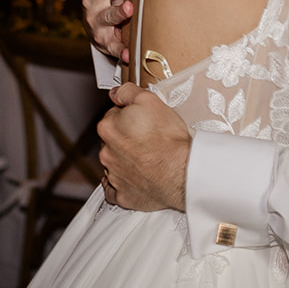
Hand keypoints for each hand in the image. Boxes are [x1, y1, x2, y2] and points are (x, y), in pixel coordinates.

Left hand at [97, 83, 189, 211]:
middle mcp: (106, 152)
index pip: (113, 116)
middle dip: (126, 137)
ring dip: (126, 159)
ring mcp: (113, 176)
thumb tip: (116, 93)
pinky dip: (123, 184)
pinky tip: (135, 177)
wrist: (182, 172)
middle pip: (113, 140)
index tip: (142, 120)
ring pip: (115, 163)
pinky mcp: (123, 195)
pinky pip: (115, 189)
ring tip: (148, 157)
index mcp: (108, 128)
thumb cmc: (169, 140)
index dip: (129, 116)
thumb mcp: (150, 100)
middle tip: (148, 137)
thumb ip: (127, 92)